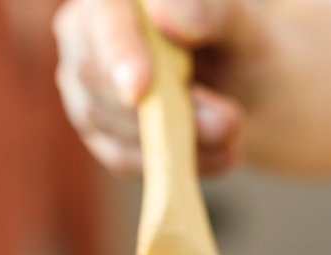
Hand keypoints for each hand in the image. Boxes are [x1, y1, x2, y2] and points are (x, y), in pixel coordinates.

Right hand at [52, 0, 261, 174]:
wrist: (244, 87)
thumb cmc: (238, 42)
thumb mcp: (244, 24)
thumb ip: (215, 12)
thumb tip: (167, 17)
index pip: (103, 19)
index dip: (118, 55)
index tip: (139, 91)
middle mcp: (86, 33)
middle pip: (94, 77)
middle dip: (159, 109)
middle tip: (224, 122)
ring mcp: (86, 86)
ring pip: (106, 122)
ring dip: (171, 138)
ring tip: (228, 134)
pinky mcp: (98, 131)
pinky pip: (120, 157)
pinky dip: (169, 162)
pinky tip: (214, 153)